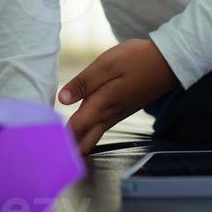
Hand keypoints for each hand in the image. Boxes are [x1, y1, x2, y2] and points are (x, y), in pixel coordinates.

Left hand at [59, 38, 178, 154]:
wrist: (167, 62)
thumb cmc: (137, 59)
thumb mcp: (107, 64)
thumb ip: (84, 82)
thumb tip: (62, 99)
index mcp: (102, 105)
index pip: (75, 129)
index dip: (58, 138)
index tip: (43, 146)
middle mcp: (109, 116)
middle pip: (84, 143)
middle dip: (68, 150)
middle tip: (49, 152)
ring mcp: (117, 115)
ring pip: (93, 137)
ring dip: (76, 143)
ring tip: (57, 144)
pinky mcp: (121, 111)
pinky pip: (100, 128)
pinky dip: (87, 133)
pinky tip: (79, 128)